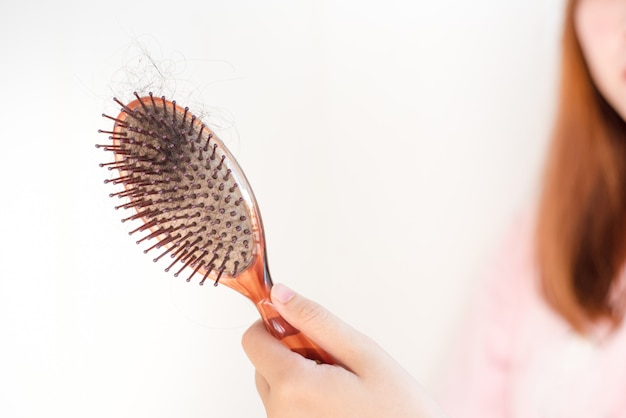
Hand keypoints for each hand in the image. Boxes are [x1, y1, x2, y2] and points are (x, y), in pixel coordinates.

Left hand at [241, 284, 447, 417]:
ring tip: (341, 385)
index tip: (301, 324)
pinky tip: (337, 401)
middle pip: (262, 363)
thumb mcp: (363, 354)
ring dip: (298, 375)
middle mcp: (280, 413)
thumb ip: (315, 321)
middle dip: (291, 351)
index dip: (274, 323)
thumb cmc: (399, 411)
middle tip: (334, 359)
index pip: (253, 339)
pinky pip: (286, 407)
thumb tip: (280, 295)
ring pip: (274, 385)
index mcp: (294, 387)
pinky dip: (304, 397)